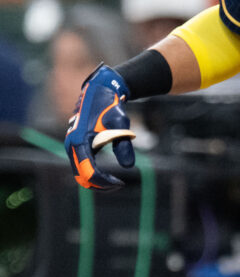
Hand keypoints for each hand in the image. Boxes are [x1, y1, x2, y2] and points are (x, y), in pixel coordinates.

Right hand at [64, 64, 136, 190]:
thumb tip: (129, 166)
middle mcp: (72, 146)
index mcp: (79, 142)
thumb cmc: (110, 106)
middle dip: (100, 184)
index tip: (121, 183)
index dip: (105, 182)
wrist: (100, 91)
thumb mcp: (120, 124)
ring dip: (96, 180)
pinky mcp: (76, 145)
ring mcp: (72, 146)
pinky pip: (82, 166)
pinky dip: (93, 173)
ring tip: (115, 182)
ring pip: (80, 173)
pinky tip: (108, 174)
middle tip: (119, 185)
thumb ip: (124, 145)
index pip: (89, 173)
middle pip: (82, 177)